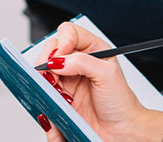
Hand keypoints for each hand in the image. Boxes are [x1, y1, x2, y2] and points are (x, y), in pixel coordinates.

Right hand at [35, 22, 162, 141]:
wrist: (119, 131)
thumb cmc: (120, 101)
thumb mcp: (107, 75)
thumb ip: (83, 62)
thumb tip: (58, 60)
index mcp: (93, 49)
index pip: (69, 33)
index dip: (62, 41)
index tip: (60, 56)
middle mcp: (77, 62)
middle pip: (51, 50)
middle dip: (47, 62)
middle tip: (53, 77)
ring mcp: (66, 80)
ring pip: (43, 73)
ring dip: (44, 83)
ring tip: (58, 94)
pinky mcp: (58, 98)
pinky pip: (42, 95)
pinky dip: (43, 101)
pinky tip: (56, 108)